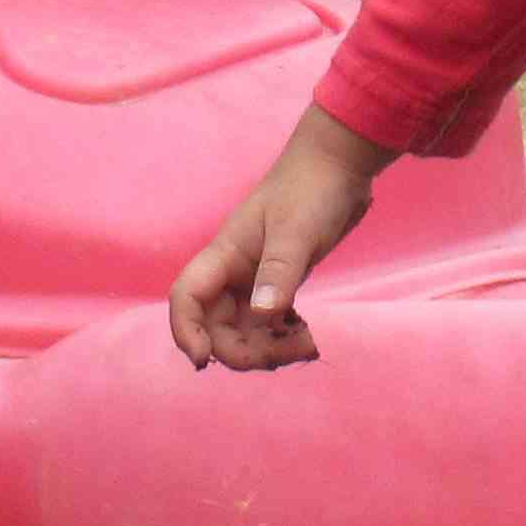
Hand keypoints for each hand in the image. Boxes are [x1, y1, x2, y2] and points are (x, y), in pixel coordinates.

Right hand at [168, 108, 391, 369]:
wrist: (340, 164)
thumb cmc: (312, 188)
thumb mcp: (297, 231)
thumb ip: (279, 272)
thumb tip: (264, 315)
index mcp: (225, 255)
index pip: (186, 298)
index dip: (185, 331)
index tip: (202, 361)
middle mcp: (234, 271)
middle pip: (217, 327)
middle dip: (245, 351)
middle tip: (291, 351)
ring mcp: (256, 278)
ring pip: (245, 330)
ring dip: (269, 349)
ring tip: (309, 346)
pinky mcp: (280, 282)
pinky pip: (270, 323)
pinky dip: (283, 337)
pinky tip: (308, 338)